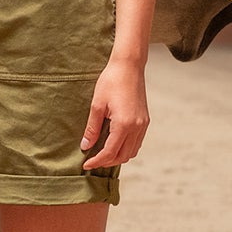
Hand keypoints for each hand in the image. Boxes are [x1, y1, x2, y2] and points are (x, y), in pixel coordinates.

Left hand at [80, 54, 149, 169]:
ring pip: (132, 152)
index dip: (97, 161)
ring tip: (102, 154)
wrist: (129, 66)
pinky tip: (114, 144)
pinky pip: (137, 143)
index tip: (86, 165)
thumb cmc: (111, 81)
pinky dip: (126, 148)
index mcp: (124, 124)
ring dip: (117, 156)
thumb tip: (85, 146)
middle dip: (107, 162)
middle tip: (92, 161)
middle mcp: (137, 127)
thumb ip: (92, 128)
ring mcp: (143, 124)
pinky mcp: (145, 121)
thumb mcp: (97, 105)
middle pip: (122, 156)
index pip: (110, 152)